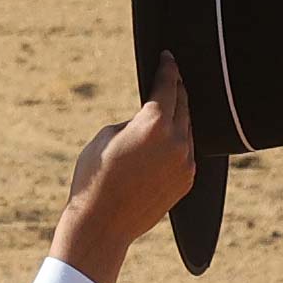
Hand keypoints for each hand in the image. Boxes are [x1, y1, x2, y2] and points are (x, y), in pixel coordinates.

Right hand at [49, 50, 195, 282]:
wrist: (101, 224)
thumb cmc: (94, 177)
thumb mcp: (106, 135)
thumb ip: (134, 121)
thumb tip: (148, 119)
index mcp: (153, 122)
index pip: (168, 85)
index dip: (168, 68)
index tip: (168, 57)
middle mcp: (176, 139)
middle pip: (183, 104)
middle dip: (176, 90)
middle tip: (171, 80)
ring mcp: (185, 162)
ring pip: (187, 129)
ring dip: (178, 119)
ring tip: (168, 112)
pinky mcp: (187, 180)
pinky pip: (186, 153)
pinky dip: (178, 144)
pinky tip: (167, 143)